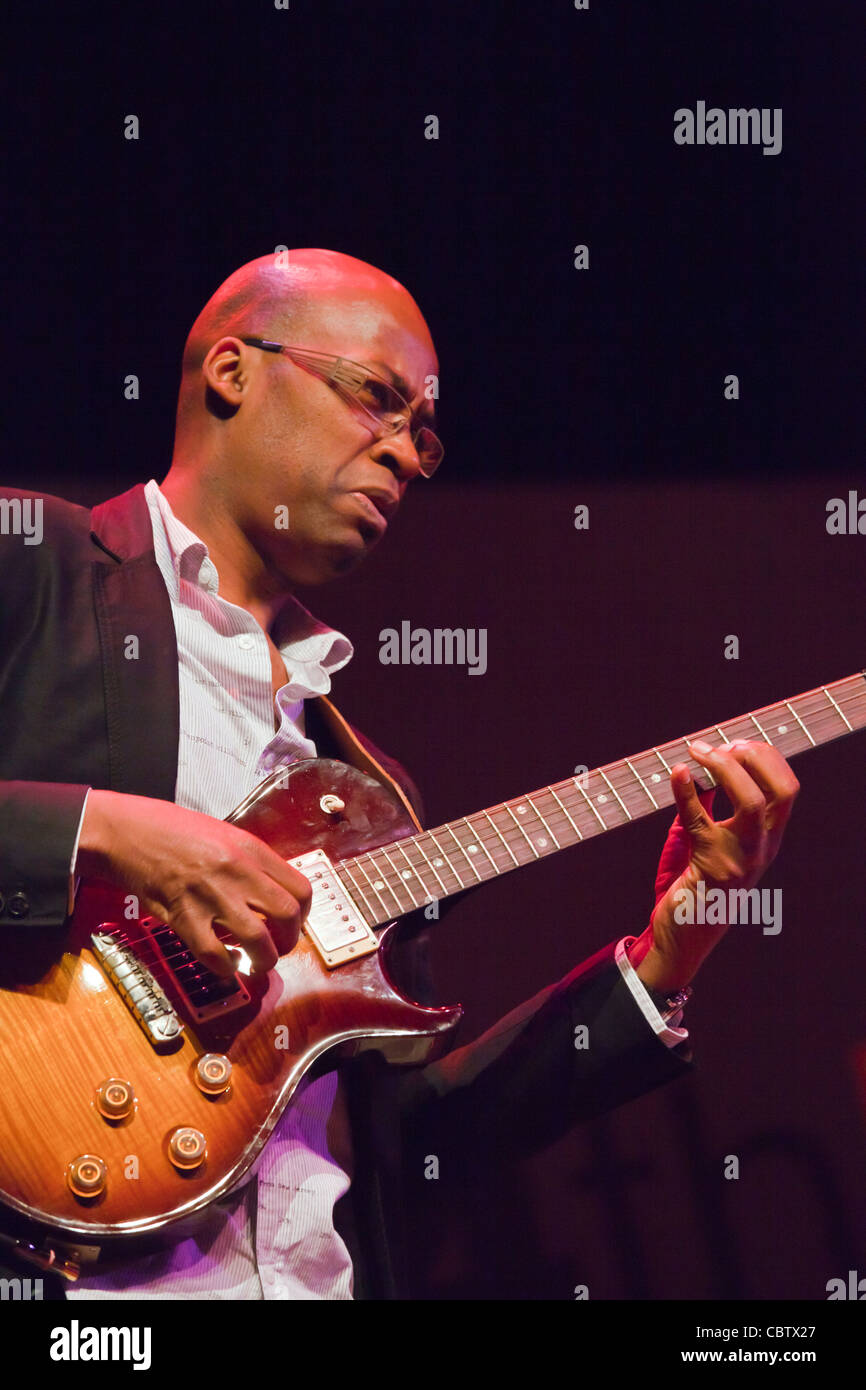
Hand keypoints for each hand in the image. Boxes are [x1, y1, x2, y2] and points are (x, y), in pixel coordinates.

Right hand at [77, 789, 311, 976]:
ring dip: (264, 961)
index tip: (294, 924)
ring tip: (257, 965)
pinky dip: (226, 968)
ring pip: (258, 940)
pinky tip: (226, 966)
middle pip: (288, 915)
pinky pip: (215, 954)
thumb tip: (271, 894)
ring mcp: (212, 895)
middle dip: (290, 940)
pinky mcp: (184, 916)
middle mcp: (238, 872)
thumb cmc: (174, 832)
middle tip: (280, 948)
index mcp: (251, 850)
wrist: (130, 833)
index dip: (304, 915)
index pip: (300, 888)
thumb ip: (251, 863)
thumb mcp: (225, 835)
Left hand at [629, 740, 798, 992]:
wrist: (683, 934)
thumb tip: (696, 768)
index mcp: (767, 838)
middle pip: (781, 791)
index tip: (734, 742)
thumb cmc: (695, 885)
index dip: (765, 757)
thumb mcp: (712, 841)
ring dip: (725, 768)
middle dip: (754, 757)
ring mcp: (740, 858)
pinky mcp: (711, 866)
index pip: (787, 789)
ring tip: (698, 752)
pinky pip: (699, 819)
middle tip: (720, 745)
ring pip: (752, 803)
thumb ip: (710, 807)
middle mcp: (762, 847)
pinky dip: (685, 791)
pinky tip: (676, 773)